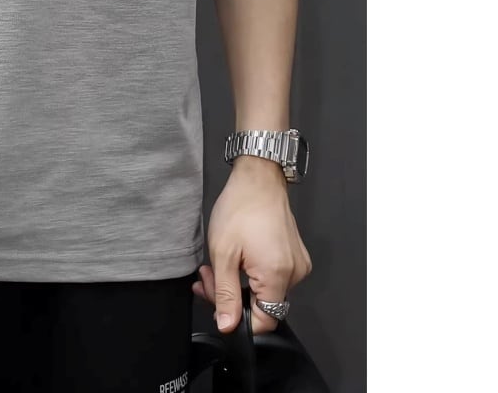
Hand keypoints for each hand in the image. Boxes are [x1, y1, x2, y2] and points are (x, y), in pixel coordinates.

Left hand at [192, 156, 312, 334]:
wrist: (258, 178)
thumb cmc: (240, 207)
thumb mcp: (223, 253)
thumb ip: (226, 293)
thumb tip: (228, 325)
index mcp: (278, 276)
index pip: (264, 321)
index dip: (237, 318)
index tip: (216, 302)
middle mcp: (294, 274)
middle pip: (262, 305)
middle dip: (229, 295)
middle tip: (207, 277)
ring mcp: (297, 264)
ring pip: (264, 291)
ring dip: (237, 283)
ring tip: (216, 265)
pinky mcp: (294, 256)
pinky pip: (272, 276)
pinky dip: (251, 273)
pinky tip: (234, 259)